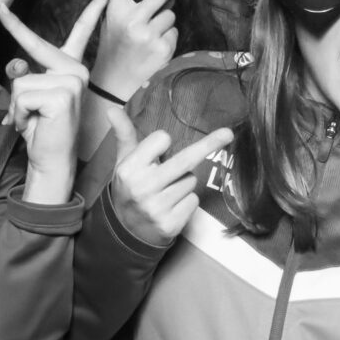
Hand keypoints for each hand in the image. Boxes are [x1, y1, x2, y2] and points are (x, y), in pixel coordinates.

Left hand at [0, 0, 106, 202]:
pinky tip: (35, 124)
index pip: (80, 31)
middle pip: (32, 51)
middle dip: (16, 48)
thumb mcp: (29, 98)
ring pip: (21, 80)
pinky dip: (19, 113)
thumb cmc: (41, 130)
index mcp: (72, 68)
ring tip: (32, 120)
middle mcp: (77, 70)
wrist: (52, 160)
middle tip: (6, 30)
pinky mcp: (63, 92)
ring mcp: (73, 80)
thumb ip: (24, 76)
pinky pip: (22, 94)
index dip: (91, 7)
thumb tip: (17, 66)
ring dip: (17, 105)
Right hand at [89, 0, 199, 102]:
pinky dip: (168, 39)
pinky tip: (153, 50)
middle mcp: (132, 19)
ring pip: (171, 15)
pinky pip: (174, 32)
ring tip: (147, 40)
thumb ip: (121, 3)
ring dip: (164, 24)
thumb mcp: (109, 23)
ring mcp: (148, 34)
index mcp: (116, 9)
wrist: (112, 83)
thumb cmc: (113, 48)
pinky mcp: (162, 48)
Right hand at [104, 108, 234, 244]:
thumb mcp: (124, 161)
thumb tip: (111, 108)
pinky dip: (187, 201)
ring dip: (184, 183)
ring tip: (165, 191)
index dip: (162, 142)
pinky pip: (194, 201)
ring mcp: (156, 208)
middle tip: (228, 133)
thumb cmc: (130, 187)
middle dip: (209, 145)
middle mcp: (142, 188)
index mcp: (129, 169)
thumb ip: (124, 135)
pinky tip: (171, 207)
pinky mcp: (170, 225)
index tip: (160, 147)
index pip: (161, 139)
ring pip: (191, 181)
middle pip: (185, 159)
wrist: (126, 231)